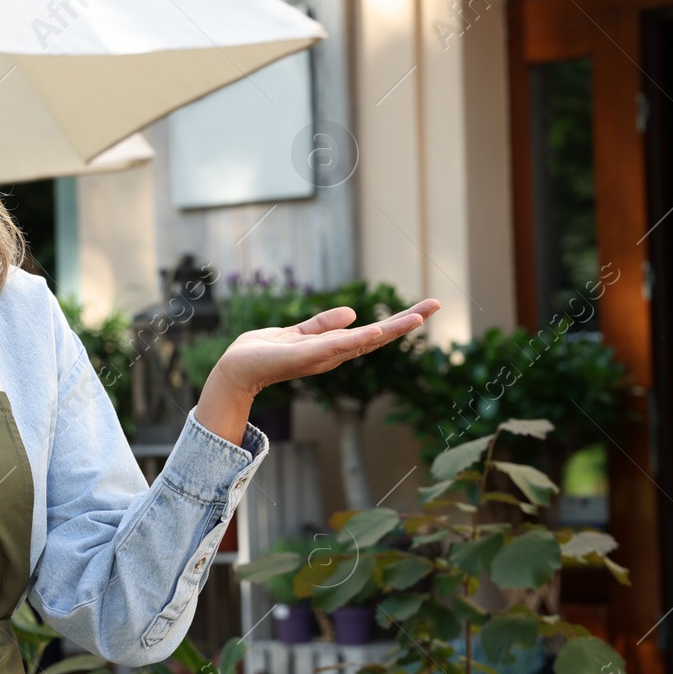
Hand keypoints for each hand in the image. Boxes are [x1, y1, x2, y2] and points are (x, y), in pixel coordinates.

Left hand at [211, 298, 441, 398]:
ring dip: (391, 329)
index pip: (373, 333)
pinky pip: (337, 345)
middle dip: (407, 322)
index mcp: (334, 347)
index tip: (426, 307)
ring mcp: (322, 356)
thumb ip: (323, 324)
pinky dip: (357, 339)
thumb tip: (352, 312)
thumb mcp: (298, 332)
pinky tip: (376, 330)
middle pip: (378, 337)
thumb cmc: (265, 352)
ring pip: (364, 341)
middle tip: (436, 304)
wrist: (236, 369)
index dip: (399, 321)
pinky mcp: (306, 355)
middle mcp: (333, 354)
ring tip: (418, 316)